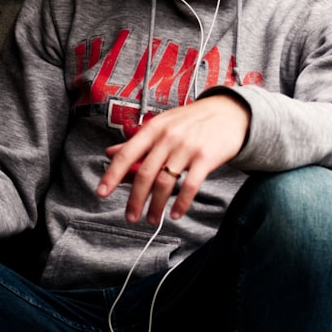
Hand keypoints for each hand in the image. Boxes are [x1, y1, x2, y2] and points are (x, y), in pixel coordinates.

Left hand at [96, 94, 249, 224]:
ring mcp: (188, 147)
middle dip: (135, 200)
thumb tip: (109, 153)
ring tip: (152, 219)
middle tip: (130, 217)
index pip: (127, 154)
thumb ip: (137, 142)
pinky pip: (190, 186)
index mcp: (153, 128)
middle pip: (145, 173)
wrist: (230, 113)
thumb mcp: (162, 125)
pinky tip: (175, 214)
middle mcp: (168, 137)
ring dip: (156, 206)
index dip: (112, 175)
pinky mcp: (206, 157)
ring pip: (165, 182)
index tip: (101, 193)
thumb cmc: (192, 121)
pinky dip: (181, 204)